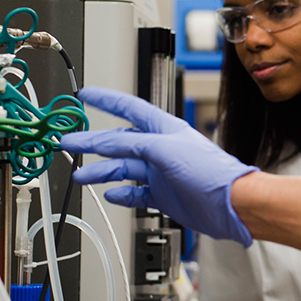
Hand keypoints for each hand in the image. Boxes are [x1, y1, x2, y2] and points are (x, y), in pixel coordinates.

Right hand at [61, 86, 257, 245]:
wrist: (231, 204)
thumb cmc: (211, 172)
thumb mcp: (164, 149)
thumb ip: (132, 144)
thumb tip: (105, 142)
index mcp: (164, 129)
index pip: (129, 108)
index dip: (106, 100)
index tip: (85, 95)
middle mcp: (161, 148)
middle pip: (119, 141)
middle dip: (92, 142)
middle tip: (68, 143)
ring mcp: (161, 172)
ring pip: (123, 168)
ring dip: (101, 172)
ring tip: (80, 177)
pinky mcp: (164, 195)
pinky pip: (135, 192)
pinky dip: (121, 194)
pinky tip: (110, 194)